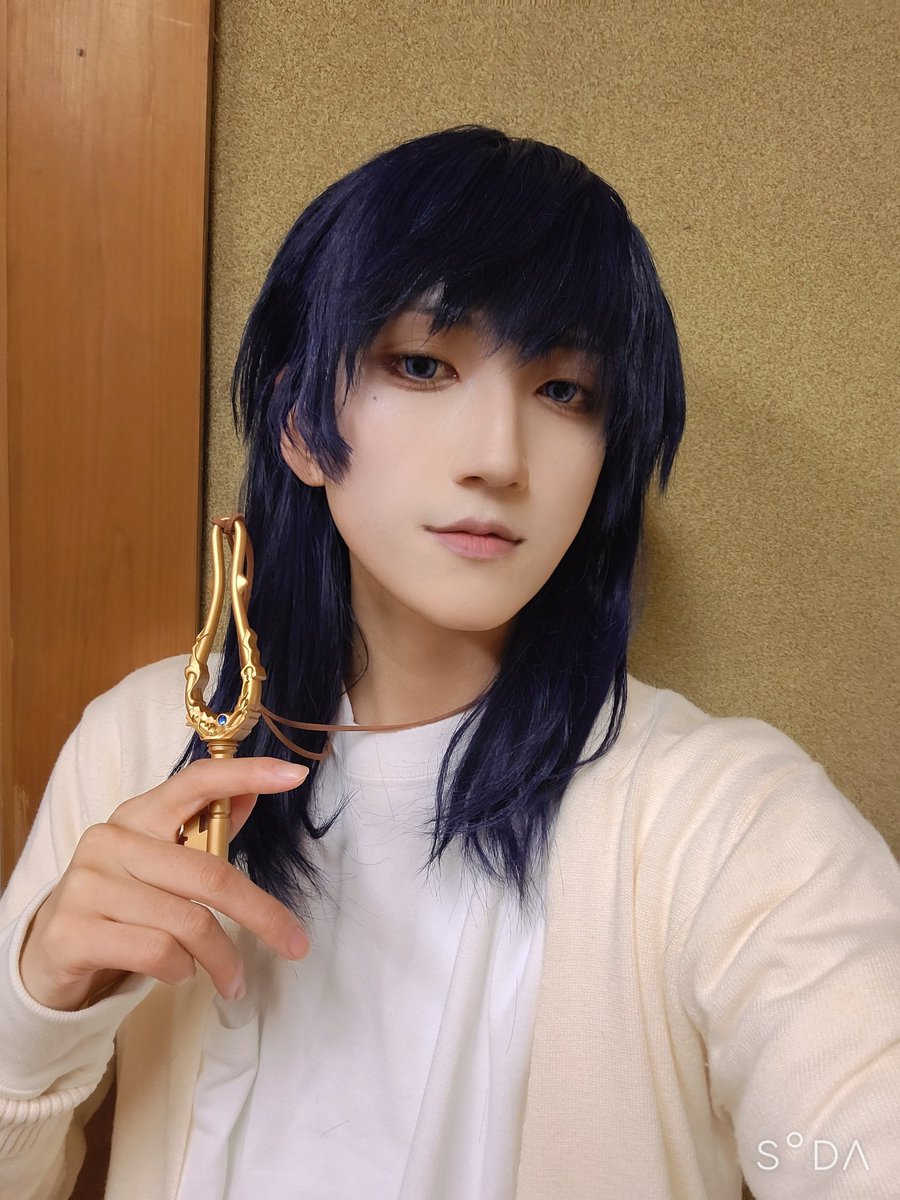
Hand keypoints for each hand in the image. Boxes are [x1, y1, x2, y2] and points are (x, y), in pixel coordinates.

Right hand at [18, 757, 310, 1010]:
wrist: (50, 953)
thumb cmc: (122, 902)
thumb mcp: (162, 864)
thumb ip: (204, 832)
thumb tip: (251, 795)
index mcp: (139, 815)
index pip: (197, 782)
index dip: (246, 774)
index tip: (294, 775)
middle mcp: (111, 840)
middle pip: (210, 874)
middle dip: (262, 915)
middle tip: (295, 945)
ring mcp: (89, 884)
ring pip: (187, 922)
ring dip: (220, 959)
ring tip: (230, 978)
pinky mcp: (74, 930)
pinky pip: (157, 952)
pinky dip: (182, 970)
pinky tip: (180, 973)